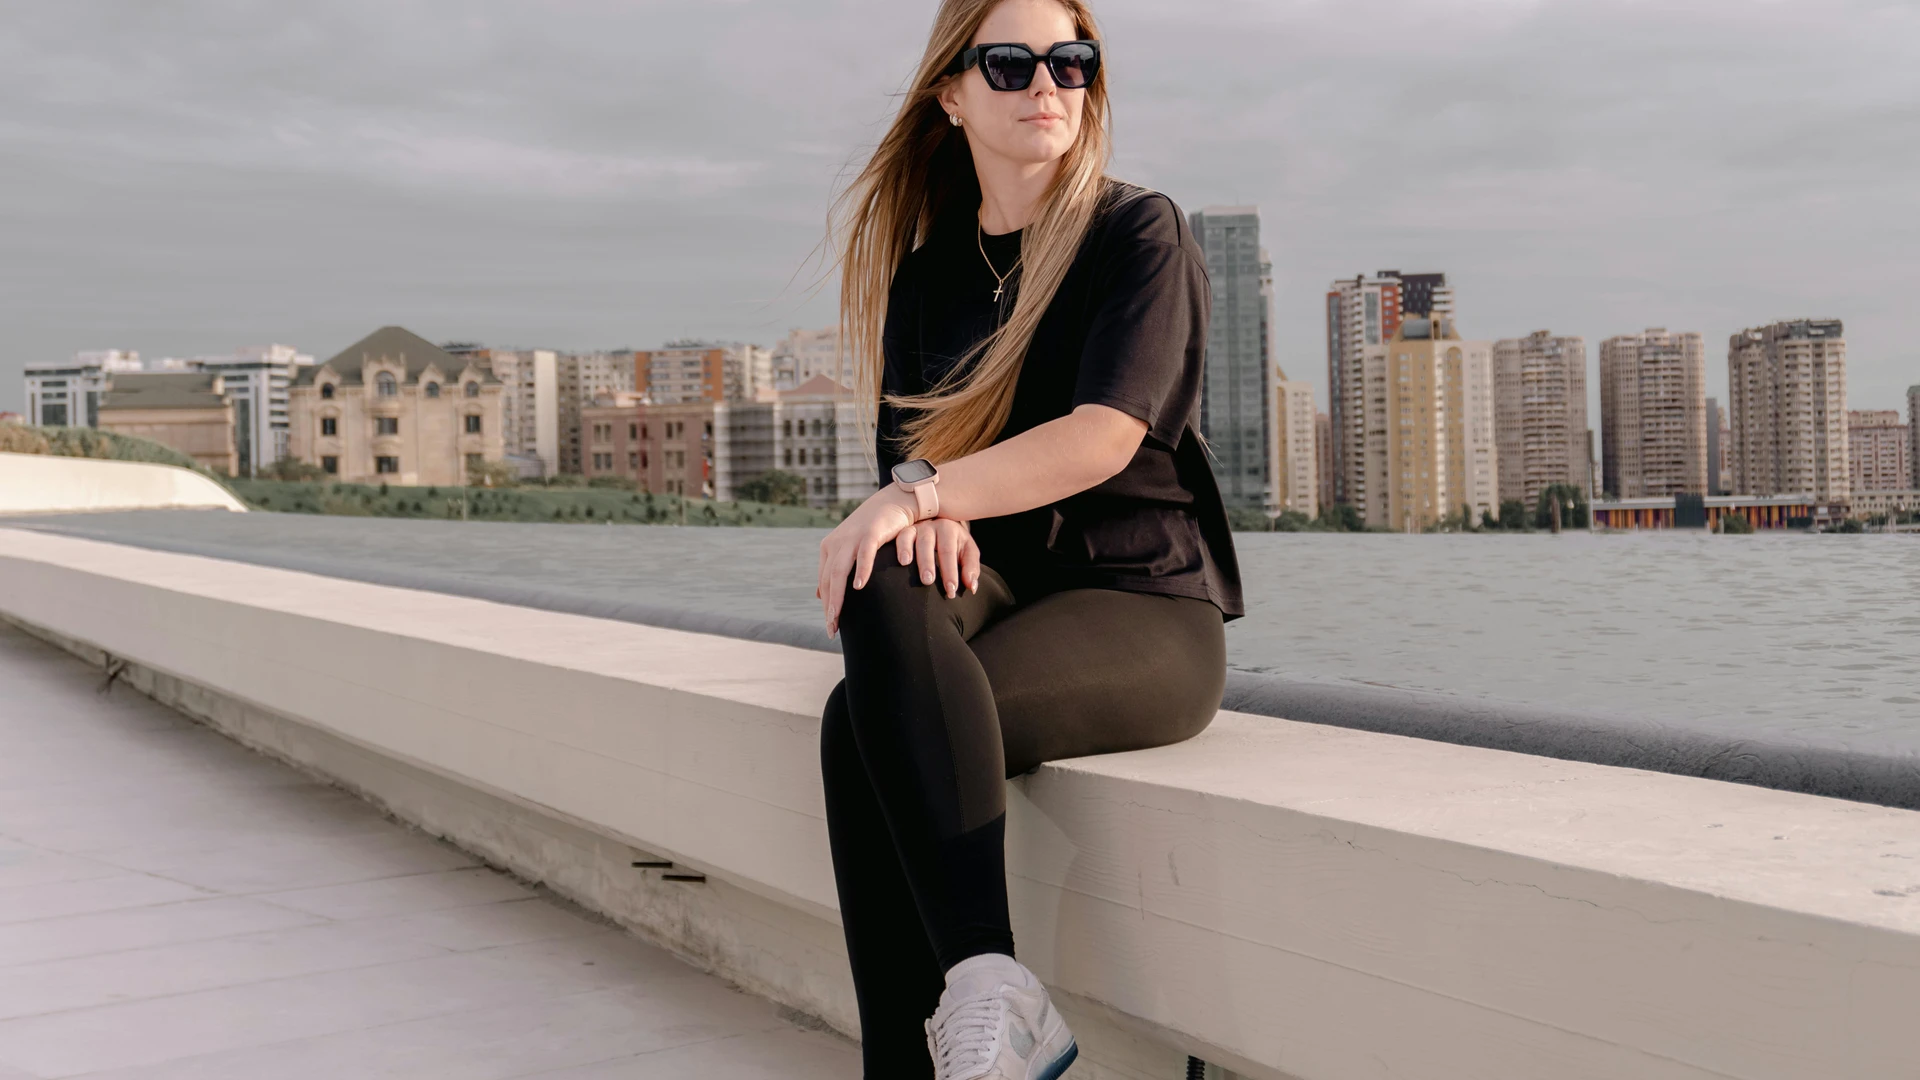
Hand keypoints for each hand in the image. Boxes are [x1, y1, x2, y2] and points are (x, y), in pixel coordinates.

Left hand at [815, 488, 979, 636]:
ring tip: (837, 616)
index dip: (826, 605)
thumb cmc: (876, 530)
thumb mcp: (853, 551)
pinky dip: (861, 571)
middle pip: (828, 580)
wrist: (895, 503)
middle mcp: (836, 543)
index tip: (831, 627)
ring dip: (838, 596)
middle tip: (832, 629)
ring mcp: (852, 537)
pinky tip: (859, 587)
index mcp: (831, 548)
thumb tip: (820, 596)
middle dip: (829, 607)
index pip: (824, 582)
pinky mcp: (869, 532)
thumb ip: (838, 571)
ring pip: (839, 571)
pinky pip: (863, 555)